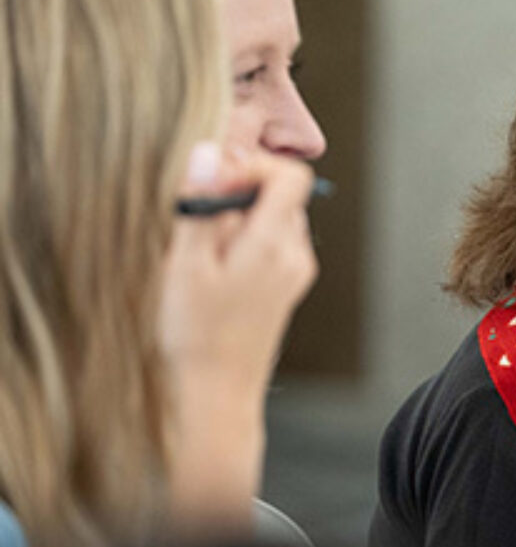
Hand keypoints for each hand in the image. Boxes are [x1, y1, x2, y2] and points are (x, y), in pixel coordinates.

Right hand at [157, 143, 317, 529]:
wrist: (217, 394)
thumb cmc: (198, 334)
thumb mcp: (188, 263)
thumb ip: (203, 205)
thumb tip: (210, 152)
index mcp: (276, 244)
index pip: (292, 176)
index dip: (253, 165)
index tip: (216, 179)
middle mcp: (296, 256)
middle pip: (280, 196)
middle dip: (238, 194)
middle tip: (197, 219)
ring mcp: (295, 273)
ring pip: (272, 220)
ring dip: (237, 221)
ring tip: (202, 254)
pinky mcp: (286, 288)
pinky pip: (270, 245)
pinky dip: (242, 244)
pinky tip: (213, 273)